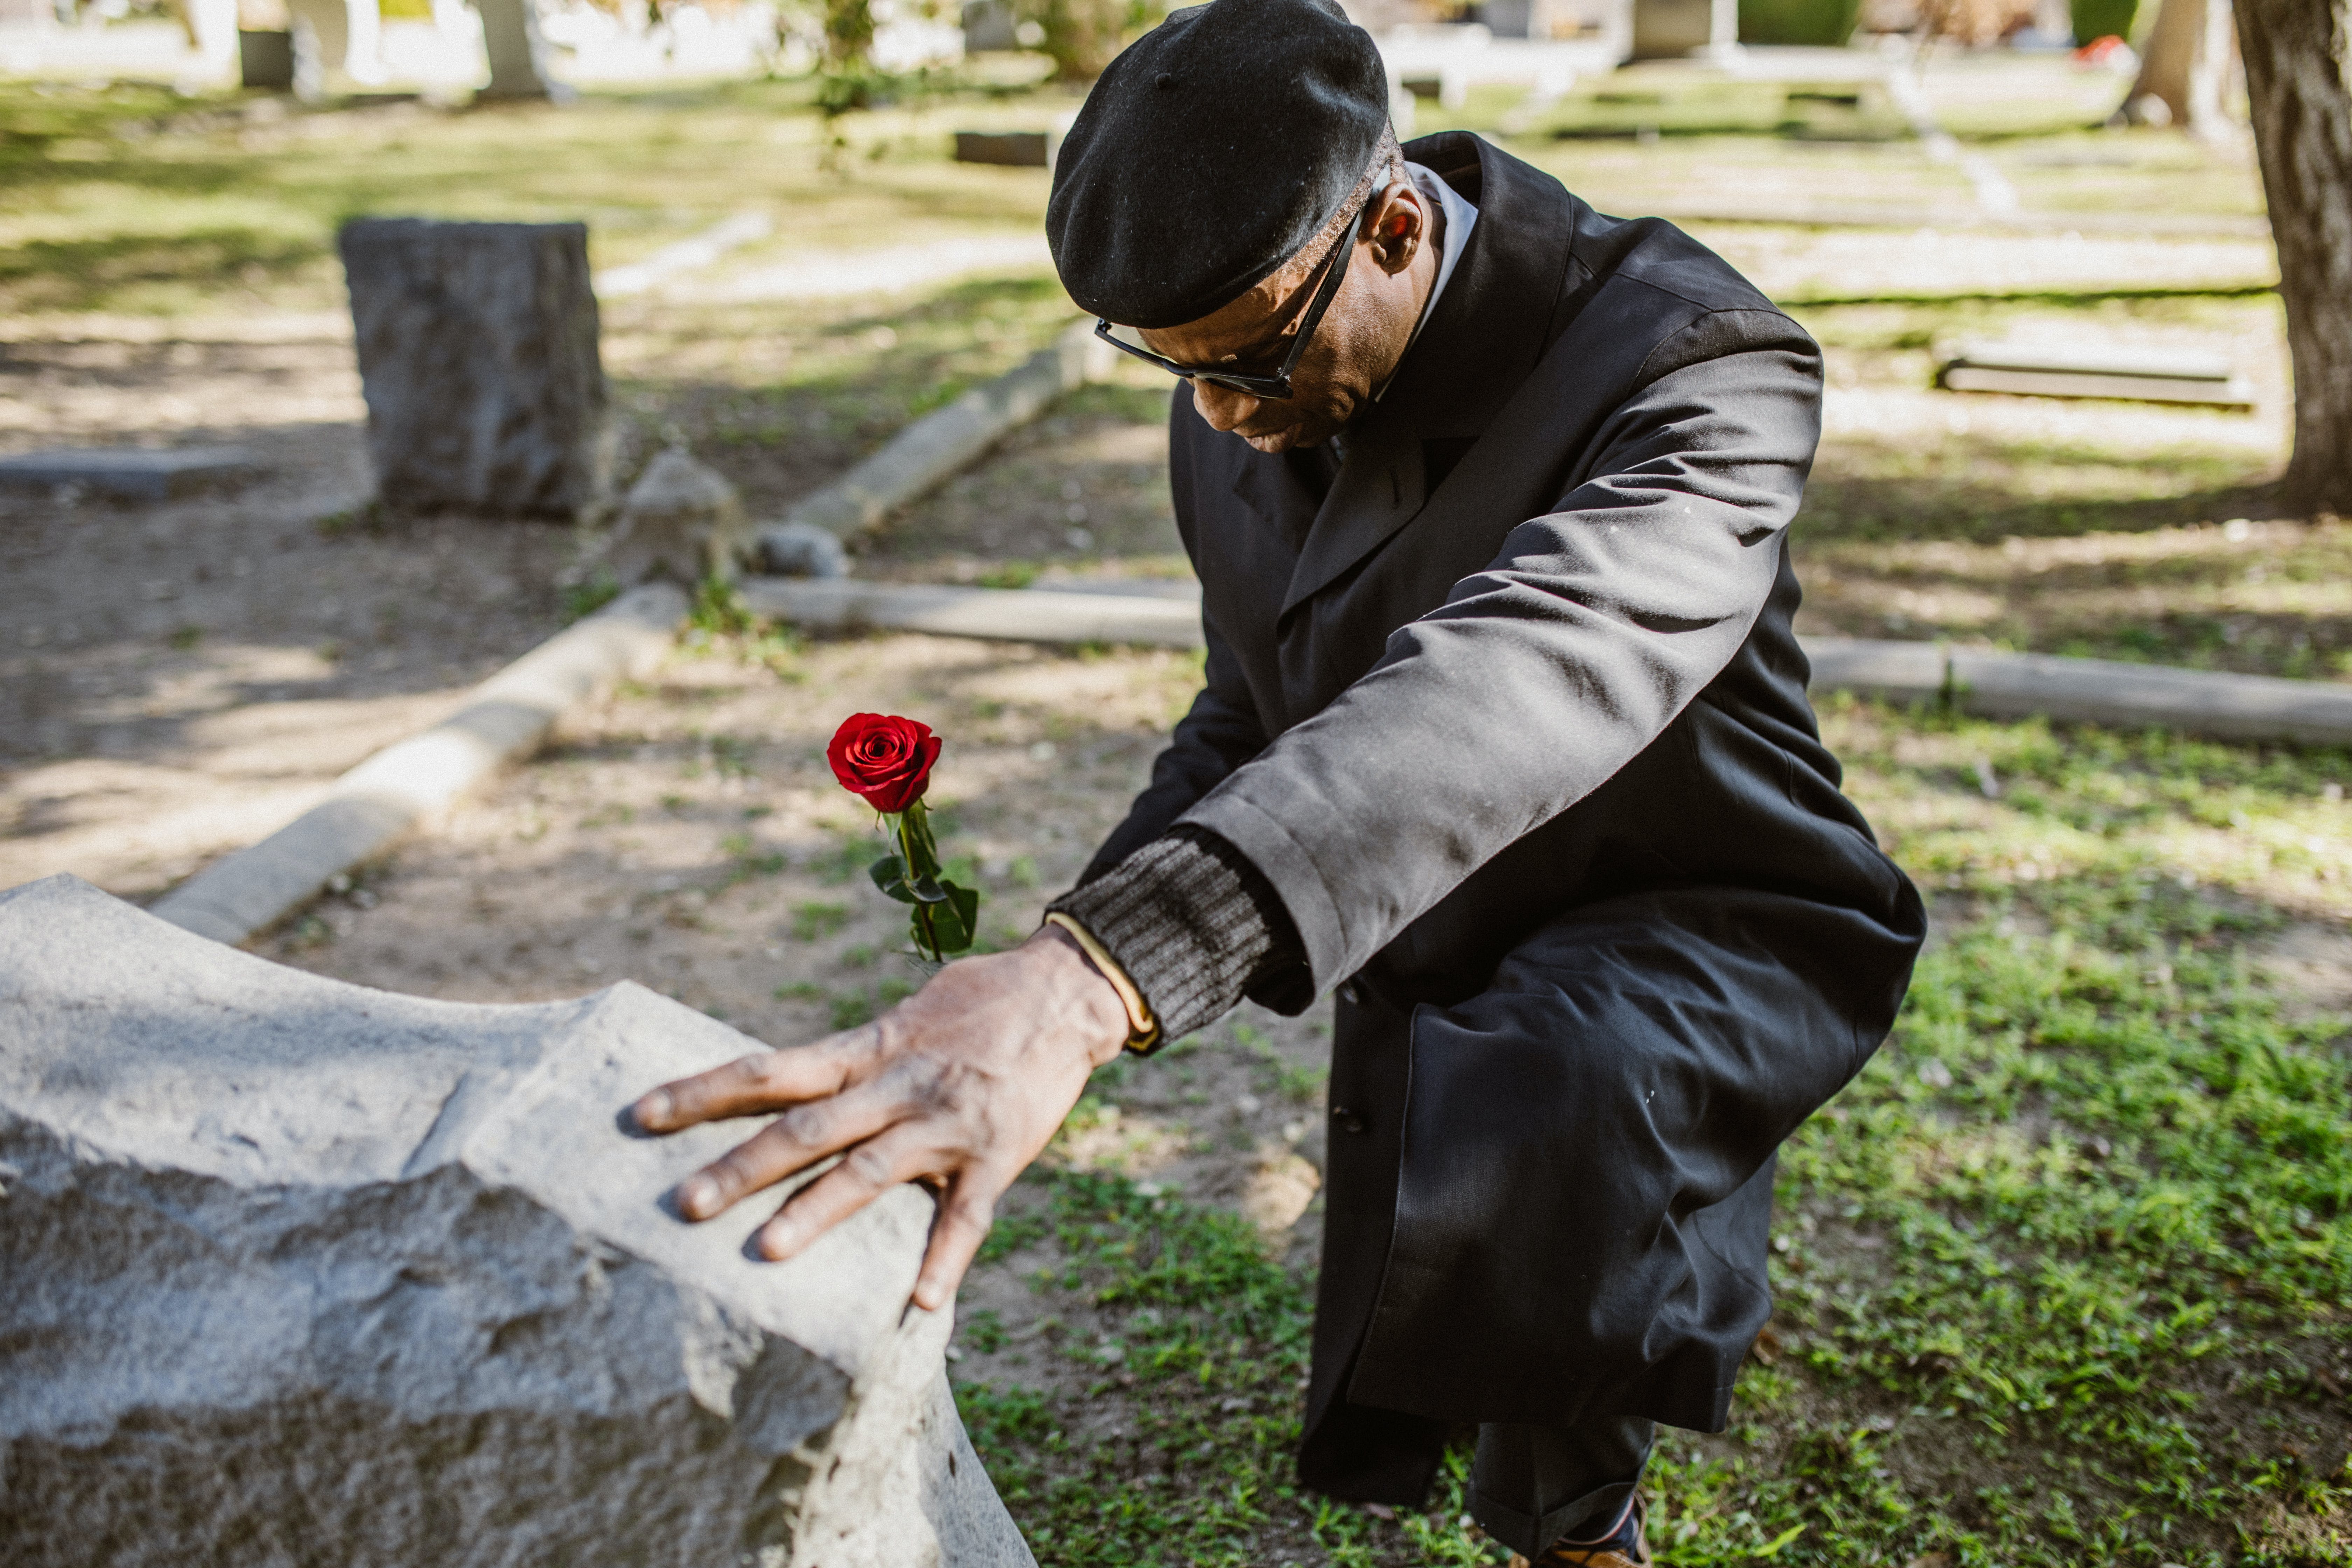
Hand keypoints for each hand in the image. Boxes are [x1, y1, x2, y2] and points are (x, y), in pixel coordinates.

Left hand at [631, 926, 1130, 1310]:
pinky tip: (918, 1303)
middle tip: (684, 1204)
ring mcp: (947, 1123)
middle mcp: (899, 1085)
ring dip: (818, 1212)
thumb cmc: (977, 1001)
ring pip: (871, 1171)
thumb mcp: (905, 1017)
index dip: (705, 1090)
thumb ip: (854, 1057)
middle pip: (807, 1127)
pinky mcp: (998, 1155)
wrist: (1066, 993)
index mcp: (870, 1049)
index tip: (643, 1113)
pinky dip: (944, 1261)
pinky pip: (966, 1216)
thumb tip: (792, 1083)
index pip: (772, 1070)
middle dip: (743, 1166)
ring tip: (768, 1252)